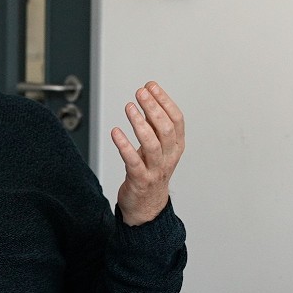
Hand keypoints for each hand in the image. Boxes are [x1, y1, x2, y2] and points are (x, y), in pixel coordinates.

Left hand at [110, 81, 184, 225]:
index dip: (164, 101)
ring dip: (140, 123)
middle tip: (140, 92)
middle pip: (165, 129)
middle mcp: (169, 157)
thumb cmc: (151, 172)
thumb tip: (148, 97)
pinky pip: (133, 161)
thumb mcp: (157, 147)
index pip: (176, 120)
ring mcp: (156, 169)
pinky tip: (115, 132)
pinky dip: (124, 145)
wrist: (147, 207)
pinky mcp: (140, 180)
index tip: (151, 86)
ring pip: (152, 144)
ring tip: (129, 107)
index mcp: (176, 146)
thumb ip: (154, 125)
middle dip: (153, 107)